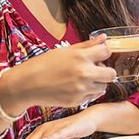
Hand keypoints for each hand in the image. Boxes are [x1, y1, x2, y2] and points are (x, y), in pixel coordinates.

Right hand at [1, 35, 116, 111]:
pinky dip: (89, 92)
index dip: (103, 53)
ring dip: (98, 82)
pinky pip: (93, 96)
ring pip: (104, 86)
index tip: (98, 55)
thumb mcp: (65, 50)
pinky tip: (77, 87)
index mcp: (81, 57)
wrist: (26, 85)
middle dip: (106, 71)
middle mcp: (84, 73)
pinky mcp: (77, 101)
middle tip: (96, 69)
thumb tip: (104, 37)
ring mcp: (81, 89)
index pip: (107, 52)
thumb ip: (87, 45)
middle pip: (112, 73)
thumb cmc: (43, 64)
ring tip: (84, 79)